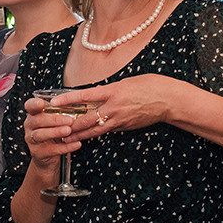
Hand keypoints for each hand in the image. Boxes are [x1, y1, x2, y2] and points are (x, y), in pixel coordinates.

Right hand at [21, 95, 79, 170]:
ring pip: (41, 135)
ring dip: (56, 132)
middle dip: (54, 120)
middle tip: (70, 120)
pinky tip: (76, 144)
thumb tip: (78, 104)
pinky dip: (65, 147)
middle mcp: (30, 126)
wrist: (48, 156)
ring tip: (69, 130)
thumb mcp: (55, 121)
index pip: (30, 106)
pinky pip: (52, 150)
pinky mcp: (38, 153)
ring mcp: (32, 140)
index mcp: (33, 114)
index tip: (42, 103)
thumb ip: (61, 112)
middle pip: (37, 120)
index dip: (34, 104)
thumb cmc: (53, 133)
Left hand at [42, 74, 189, 138]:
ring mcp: (120, 119)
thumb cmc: (148, 86)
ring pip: (96, 129)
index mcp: (112, 91)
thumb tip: (95, 93)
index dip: (68, 99)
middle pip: (87, 119)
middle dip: (71, 126)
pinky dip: (97, 133)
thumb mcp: (125, 82)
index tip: (55, 102)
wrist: (168, 99)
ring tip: (67, 139)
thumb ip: (108, 90)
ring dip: (81, 135)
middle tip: (57, 130)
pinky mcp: (126, 127)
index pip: (84, 96)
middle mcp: (114, 107)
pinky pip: (108, 130)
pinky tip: (88, 136)